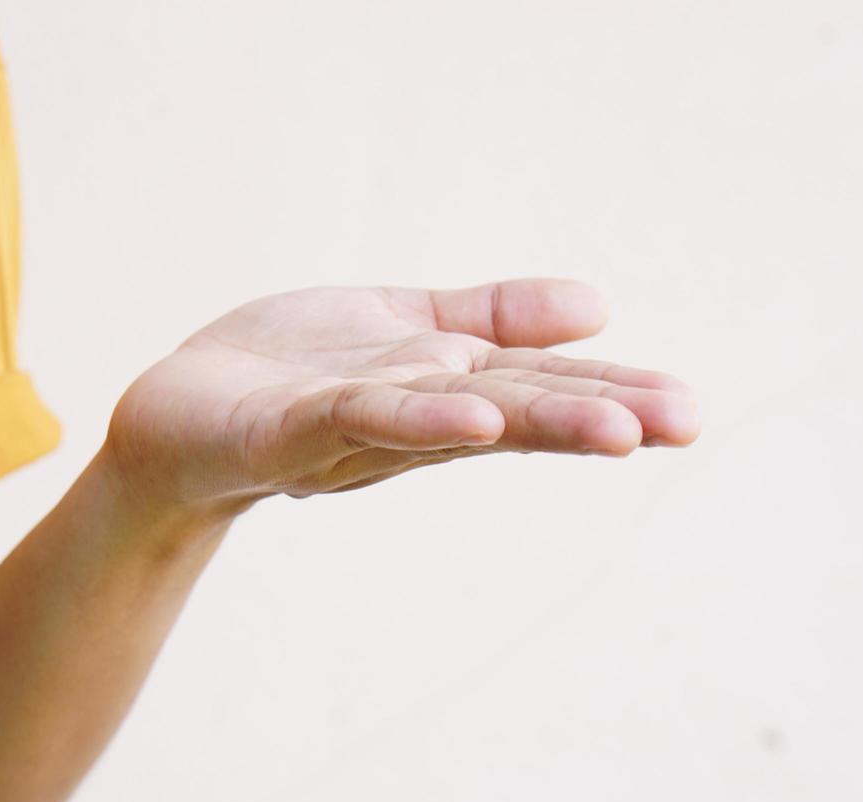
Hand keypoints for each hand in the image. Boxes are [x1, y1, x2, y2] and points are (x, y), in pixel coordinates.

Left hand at [103, 279, 700, 514]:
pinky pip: (356, 420)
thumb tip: (602, 306)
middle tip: (685, 424)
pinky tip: (472, 414)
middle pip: (509, 409)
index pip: (536, 386)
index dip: (611, 394)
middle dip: (596, 414)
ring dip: (532, 422)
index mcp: (439, 391)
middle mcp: (406, 420)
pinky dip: (418, 418)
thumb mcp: (401, 332)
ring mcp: (346, 432)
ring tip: (616, 430)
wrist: (172, 419)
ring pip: (451, 420)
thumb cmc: (289, 375)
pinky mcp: (282, 435)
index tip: (691, 410)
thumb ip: (491, 318)